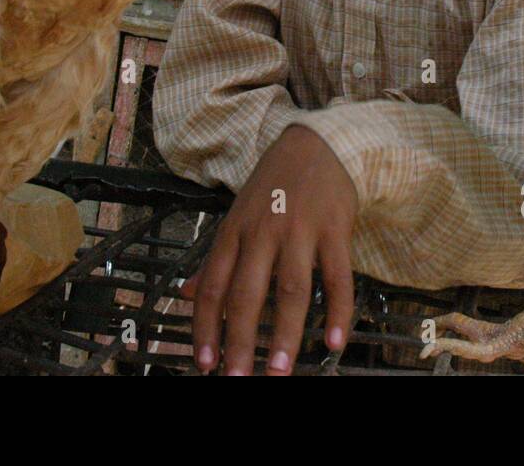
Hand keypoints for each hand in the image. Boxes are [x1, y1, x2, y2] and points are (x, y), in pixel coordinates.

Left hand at [181, 124, 356, 375]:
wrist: (316, 144)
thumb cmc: (273, 187)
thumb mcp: (236, 217)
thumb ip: (215, 259)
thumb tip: (186, 295)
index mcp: (234, 232)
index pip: (212, 286)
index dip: (205, 328)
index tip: (204, 364)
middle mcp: (262, 232)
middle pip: (247, 293)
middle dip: (240, 341)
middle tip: (237, 379)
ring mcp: (299, 229)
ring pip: (290, 290)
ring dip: (284, 335)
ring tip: (279, 372)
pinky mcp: (334, 229)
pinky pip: (337, 277)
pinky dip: (336, 311)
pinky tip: (334, 341)